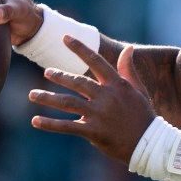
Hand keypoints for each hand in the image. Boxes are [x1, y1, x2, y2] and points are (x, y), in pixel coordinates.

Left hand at [29, 37, 155, 164]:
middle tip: (46, 72)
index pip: (95, 61)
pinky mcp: (93, 131)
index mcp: (116, 84)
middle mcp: (106, 96)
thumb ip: (128, 68)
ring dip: (48, 98)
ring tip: (32, 95)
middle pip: (77, 82)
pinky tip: (36, 121)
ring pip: (68, 103)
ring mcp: (99, 114)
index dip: (79, 48)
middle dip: (60, 76)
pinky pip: (67, 126)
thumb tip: (128, 47)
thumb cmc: (142, 114)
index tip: (65, 37)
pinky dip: (50, 124)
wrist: (148, 142)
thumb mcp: (137, 88)